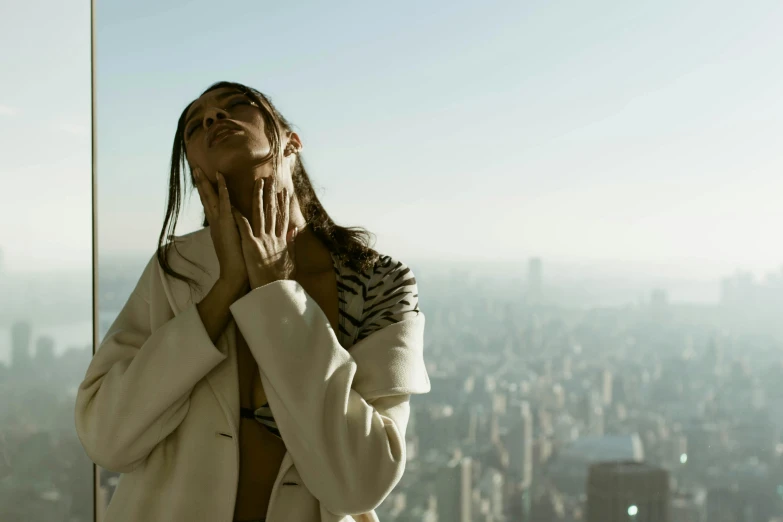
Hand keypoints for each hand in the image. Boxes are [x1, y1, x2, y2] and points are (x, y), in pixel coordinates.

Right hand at [193, 168, 248, 292]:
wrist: (236, 274)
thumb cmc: (239, 261)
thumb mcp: (236, 242)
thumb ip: (235, 232)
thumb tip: (236, 226)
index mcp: (218, 226)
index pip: (210, 204)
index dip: (206, 191)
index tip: (202, 179)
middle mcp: (216, 222)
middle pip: (206, 199)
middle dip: (201, 183)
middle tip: (194, 168)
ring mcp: (220, 223)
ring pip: (211, 199)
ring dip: (206, 183)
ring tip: (199, 169)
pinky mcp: (227, 224)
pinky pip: (225, 203)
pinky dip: (223, 190)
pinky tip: (220, 178)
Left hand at [231, 175, 297, 289]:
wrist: (274, 291)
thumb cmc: (281, 280)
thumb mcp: (291, 261)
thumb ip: (291, 244)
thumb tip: (294, 231)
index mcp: (281, 241)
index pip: (283, 217)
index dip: (284, 203)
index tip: (284, 191)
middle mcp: (273, 237)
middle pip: (272, 211)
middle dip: (271, 194)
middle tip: (269, 179)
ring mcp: (262, 240)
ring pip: (259, 213)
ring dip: (258, 197)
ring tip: (257, 183)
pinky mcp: (251, 245)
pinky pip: (243, 226)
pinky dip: (238, 215)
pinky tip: (234, 203)